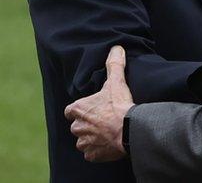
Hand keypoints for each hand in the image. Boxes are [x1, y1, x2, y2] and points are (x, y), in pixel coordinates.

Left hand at [64, 45, 133, 161]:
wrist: (129, 130)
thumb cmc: (120, 106)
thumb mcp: (116, 82)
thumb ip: (114, 65)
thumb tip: (116, 48)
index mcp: (78, 109)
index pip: (71, 110)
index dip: (81, 109)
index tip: (93, 109)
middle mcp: (77, 127)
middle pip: (77, 126)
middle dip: (87, 124)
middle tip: (104, 120)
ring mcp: (84, 142)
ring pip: (83, 140)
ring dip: (92, 138)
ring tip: (108, 133)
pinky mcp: (92, 154)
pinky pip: (91, 153)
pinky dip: (98, 150)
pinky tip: (109, 144)